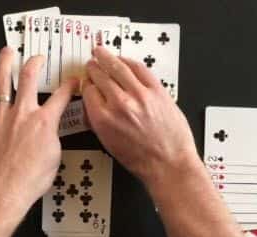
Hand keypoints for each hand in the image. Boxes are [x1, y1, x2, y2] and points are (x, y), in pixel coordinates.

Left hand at [0, 46, 77, 218]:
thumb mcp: (53, 160)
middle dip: (35, 63)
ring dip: (4, 63)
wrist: (1, 192)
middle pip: (29, 78)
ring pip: (1, 82)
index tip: (71, 81)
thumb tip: (50, 135)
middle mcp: (21, 115)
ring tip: (6, 53)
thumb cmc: (26, 182)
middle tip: (37, 58)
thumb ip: (52, 140)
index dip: (69, 86)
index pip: (61, 97)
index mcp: (44, 123)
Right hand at [83, 46, 202, 190]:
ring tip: (100, 52)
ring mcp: (139, 95)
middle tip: (91, 64)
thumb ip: (99, 122)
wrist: (169, 164)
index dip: (87, 85)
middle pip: (100, 76)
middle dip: (93, 68)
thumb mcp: (109, 144)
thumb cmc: (142, 160)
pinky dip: (129, 62)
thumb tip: (94, 106)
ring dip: (106, 57)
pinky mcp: (157, 91)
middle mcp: (119, 104)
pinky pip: (140, 69)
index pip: (88, 92)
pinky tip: (124, 60)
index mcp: (103, 120)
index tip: (87, 82)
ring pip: (118, 67)